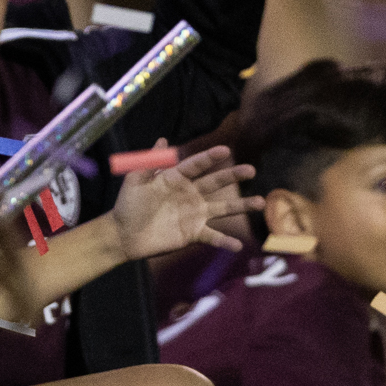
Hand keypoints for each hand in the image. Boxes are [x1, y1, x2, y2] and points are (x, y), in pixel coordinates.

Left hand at [110, 141, 262, 260]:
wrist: (125, 234)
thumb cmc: (129, 205)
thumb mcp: (135, 181)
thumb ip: (149, 163)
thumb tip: (162, 140)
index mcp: (176, 178)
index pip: (196, 165)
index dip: (209, 158)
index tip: (225, 150)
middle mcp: (190, 194)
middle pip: (215, 183)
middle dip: (233, 176)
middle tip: (251, 169)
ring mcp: (194, 214)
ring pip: (222, 208)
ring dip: (241, 205)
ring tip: (261, 202)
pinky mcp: (194, 233)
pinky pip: (213, 236)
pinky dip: (225, 241)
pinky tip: (239, 245)